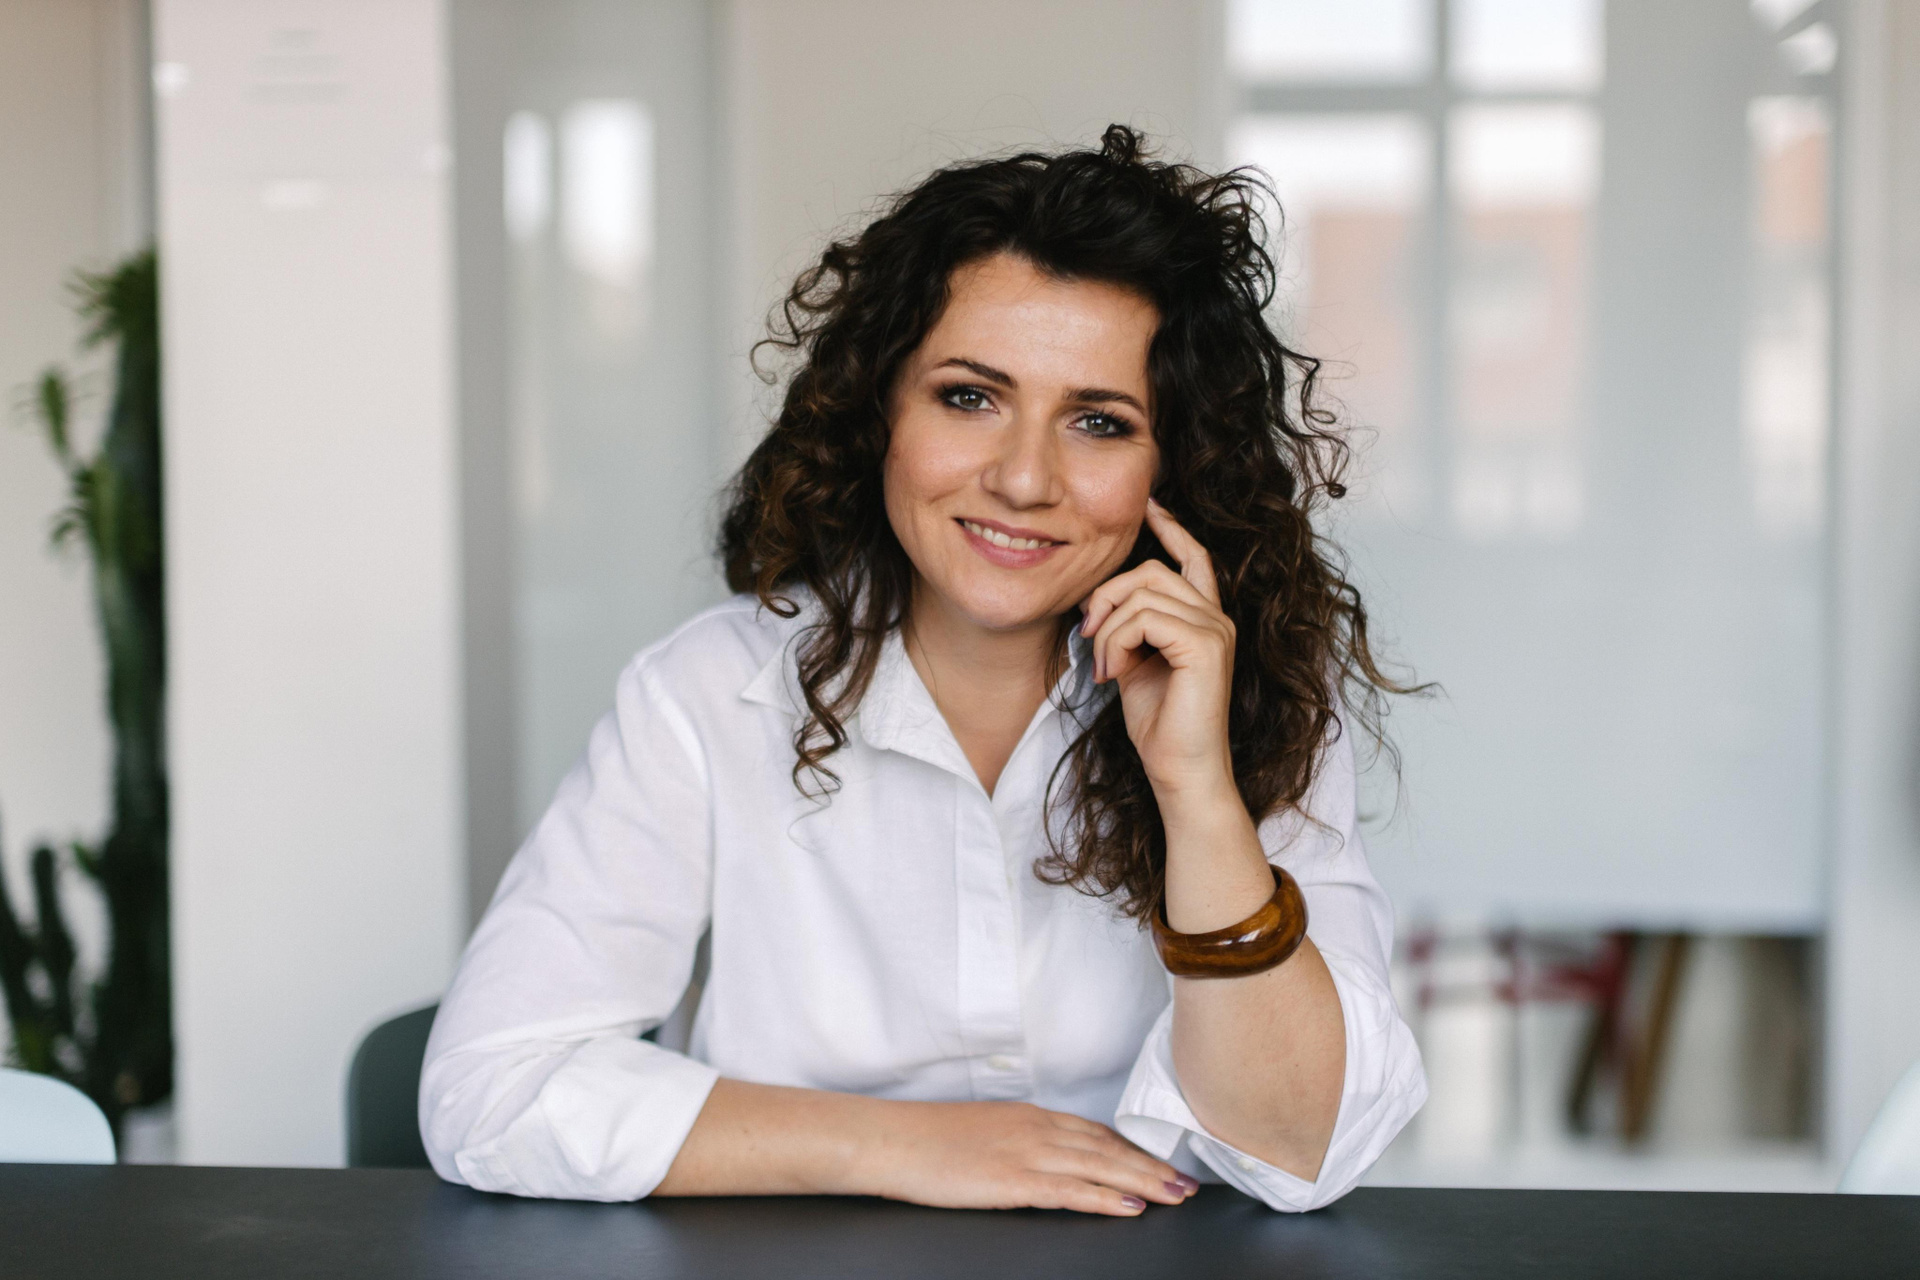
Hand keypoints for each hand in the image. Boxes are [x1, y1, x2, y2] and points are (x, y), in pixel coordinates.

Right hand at [857, 1100, 1197, 1215]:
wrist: (890, 1139)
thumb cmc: (925, 1139)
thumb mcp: (980, 1131)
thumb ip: (1014, 1141)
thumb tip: (1033, 1159)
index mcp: (1028, 1115)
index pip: (1094, 1132)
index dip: (1131, 1149)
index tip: (1158, 1161)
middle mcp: (1036, 1128)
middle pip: (1108, 1148)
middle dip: (1151, 1166)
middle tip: (1185, 1182)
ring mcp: (1027, 1153)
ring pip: (1100, 1167)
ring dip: (1143, 1182)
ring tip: (1174, 1195)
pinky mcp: (1014, 1181)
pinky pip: (1072, 1192)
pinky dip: (1106, 1199)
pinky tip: (1130, 1208)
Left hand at [1078, 497, 1236, 796]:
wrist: (1180, 771)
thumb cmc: (1158, 725)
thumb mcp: (1134, 663)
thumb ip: (1127, 627)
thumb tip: (1096, 603)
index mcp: (1203, 619)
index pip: (1193, 557)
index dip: (1171, 528)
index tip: (1149, 505)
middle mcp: (1217, 618)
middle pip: (1150, 570)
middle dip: (1106, 597)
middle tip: (1087, 639)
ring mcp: (1216, 630)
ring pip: (1141, 592)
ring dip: (1107, 629)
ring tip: (1103, 667)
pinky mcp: (1206, 646)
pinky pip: (1144, 617)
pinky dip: (1116, 642)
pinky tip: (1112, 673)